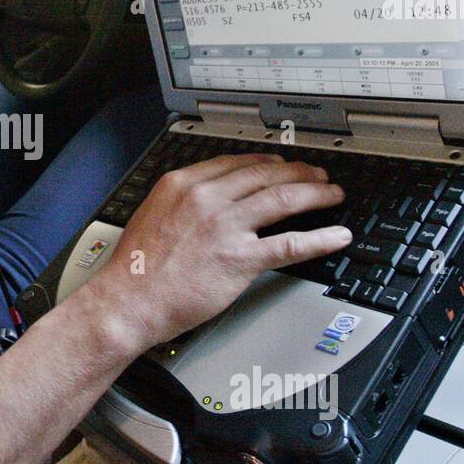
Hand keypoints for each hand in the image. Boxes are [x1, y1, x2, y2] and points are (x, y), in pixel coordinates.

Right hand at [83, 153, 351, 353]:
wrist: (128, 301)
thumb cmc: (135, 268)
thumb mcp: (153, 214)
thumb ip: (182, 202)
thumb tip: (207, 202)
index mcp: (183, 184)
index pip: (236, 162)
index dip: (266, 162)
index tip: (280, 163)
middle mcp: (207, 199)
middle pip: (265, 174)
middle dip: (298, 171)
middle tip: (315, 174)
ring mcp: (226, 227)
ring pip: (283, 199)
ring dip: (315, 193)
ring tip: (331, 193)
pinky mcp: (241, 258)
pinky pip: (291, 243)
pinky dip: (319, 238)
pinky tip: (335, 236)